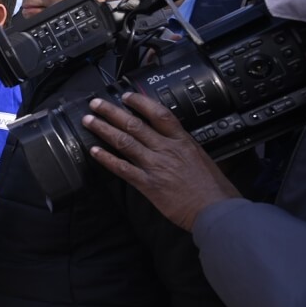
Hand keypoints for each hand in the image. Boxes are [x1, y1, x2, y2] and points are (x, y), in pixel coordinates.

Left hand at [81, 92, 240, 230]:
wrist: (216, 210)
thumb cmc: (214, 188)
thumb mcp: (203, 158)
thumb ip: (185, 148)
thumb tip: (178, 142)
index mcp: (182, 141)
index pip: (159, 114)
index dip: (140, 102)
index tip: (126, 96)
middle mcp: (166, 149)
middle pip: (135, 124)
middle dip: (112, 112)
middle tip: (96, 104)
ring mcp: (155, 166)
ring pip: (124, 142)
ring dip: (104, 130)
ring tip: (89, 121)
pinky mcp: (148, 184)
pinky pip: (122, 168)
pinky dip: (107, 159)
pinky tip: (94, 151)